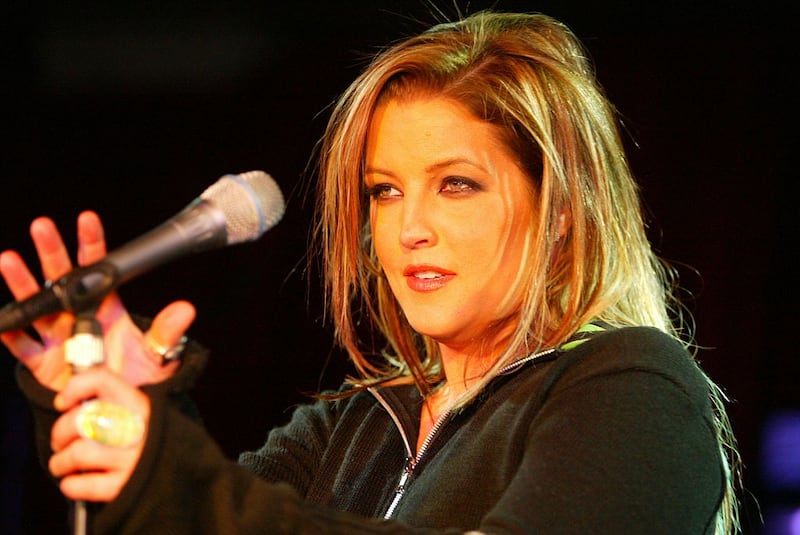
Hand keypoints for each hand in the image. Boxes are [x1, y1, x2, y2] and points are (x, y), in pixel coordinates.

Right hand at [0, 211, 195, 390]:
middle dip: (52, 251)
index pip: (99, 267)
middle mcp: (77, 314)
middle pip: (62, 276)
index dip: (92, 243)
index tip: (87, 219)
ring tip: (9, 259)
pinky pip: (23, 345)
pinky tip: (3, 318)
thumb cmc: (137, 374)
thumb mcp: (157, 353)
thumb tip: (186, 310)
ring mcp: (57, 334)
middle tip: (42, 226)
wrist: (119, 407)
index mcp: (106, 306)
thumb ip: (167, 332)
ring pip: (36, 304)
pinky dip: (12, 332)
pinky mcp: (42, 361)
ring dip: (22, 283)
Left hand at [49, 367, 148, 501]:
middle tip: (60, 442)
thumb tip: (76, 402)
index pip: (102, 380)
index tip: (63, 402)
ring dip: (60, 462)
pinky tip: (74, 482)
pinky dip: (71, 484)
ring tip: (62, 465)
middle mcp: (136, 428)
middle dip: (60, 433)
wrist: (188, 470)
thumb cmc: (160, 440)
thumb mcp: (150, 410)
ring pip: (77, 454)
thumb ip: (120, 402)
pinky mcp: (125, 486)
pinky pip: (83, 485)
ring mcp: (131, 458)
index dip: (75, 388)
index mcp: (141, 404)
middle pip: (80, 420)